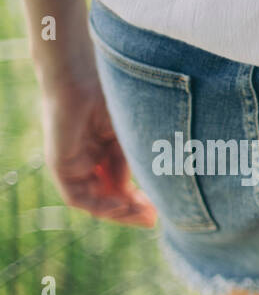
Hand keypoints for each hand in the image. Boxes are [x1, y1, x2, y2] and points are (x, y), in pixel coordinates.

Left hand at [38, 75, 155, 227]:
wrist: (85, 74)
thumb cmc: (114, 96)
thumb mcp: (132, 138)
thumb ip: (134, 165)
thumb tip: (140, 195)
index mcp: (107, 150)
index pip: (122, 186)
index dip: (141, 201)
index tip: (162, 210)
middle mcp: (90, 159)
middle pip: (109, 197)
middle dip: (132, 211)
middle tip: (154, 220)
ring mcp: (74, 163)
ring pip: (94, 201)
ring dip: (118, 213)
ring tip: (142, 215)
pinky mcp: (60, 165)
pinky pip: (77, 197)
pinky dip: (99, 206)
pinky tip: (120, 205)